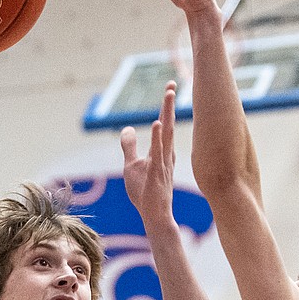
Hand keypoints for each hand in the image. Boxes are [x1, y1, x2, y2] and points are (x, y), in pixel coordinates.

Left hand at [121, 83, 176, 232]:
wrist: (154, 215)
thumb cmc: (144, 192)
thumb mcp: (132, 165)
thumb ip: (129, 146)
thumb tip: (127, 128)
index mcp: (160, 151)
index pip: (163, 124)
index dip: (165, 107)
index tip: (168, 88)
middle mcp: (165, 154)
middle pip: (167, 124)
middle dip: (168, 104)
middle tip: (171, 84)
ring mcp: (163, 163)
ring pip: (166, 134)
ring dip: (167, 114)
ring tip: (168, 95)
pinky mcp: (158, 173)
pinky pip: (158, 152)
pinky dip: (158, 137)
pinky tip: (157, 123)